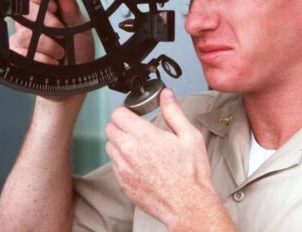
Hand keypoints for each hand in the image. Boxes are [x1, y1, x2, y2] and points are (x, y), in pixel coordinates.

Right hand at [9, 0, 93, 64]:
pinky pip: (22, 53)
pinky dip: (42, 58)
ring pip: (24, 33)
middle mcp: (30, 21)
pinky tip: (52, 61)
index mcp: (46, 9)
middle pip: (25, 11)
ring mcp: (21, 38)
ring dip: (47, 44)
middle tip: (62, 33)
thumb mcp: (81, 28)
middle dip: (47, 22)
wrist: (76, 76)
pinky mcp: (16, 55)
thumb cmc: (79, 51)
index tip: (55, 7)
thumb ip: (71, 10)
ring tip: (60, 52)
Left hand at [105, 89, 224, 229]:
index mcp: (144, 136)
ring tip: (137, 145)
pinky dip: (121, 160)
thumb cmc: (191, 173)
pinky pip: (114, 164)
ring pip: (109, 146)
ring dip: (119, 142)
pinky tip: (138, 162)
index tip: (134, 113)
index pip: (118, 114)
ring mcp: (123, 168)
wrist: (188, 205)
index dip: (126, 111)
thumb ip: (173, 112)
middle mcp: (129, 151)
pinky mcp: (122, 183)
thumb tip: (166, 95)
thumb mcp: (189, 136)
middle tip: (135, 127)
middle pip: (110, 128)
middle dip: (121, 124)